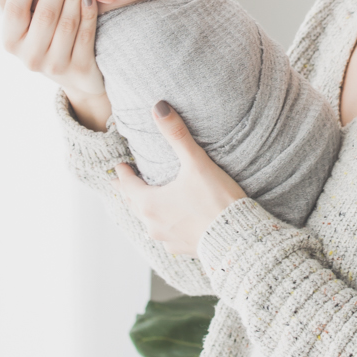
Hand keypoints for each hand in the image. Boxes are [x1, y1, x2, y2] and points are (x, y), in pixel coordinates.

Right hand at [0, 0, 111, 129]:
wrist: (74, 76)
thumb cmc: (41, 36)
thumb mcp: (21, 18)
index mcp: (9, 40)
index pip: (15, 7)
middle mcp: (29, 56)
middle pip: (45, 13)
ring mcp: (54, 65)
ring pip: (66, 24)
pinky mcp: (78, 69)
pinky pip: (84, 37)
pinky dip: (87, 15)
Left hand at [113, 102, 244, 254]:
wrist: (237, 238)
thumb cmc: (215, 200)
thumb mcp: (196, 163)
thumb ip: (176, 135)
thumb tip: (159, 107)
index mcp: (150, 203)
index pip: (128, 185)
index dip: (123, 174)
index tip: (119, 166)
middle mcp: (153, 224)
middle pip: (135, 205)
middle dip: (130, 192)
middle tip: (124, 184)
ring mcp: (167, 239)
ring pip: (149, 223)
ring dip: (147, 211)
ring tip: (148, 204)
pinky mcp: (182, 249)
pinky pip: (166, 237)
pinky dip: (166, 227)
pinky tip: (172, 226)